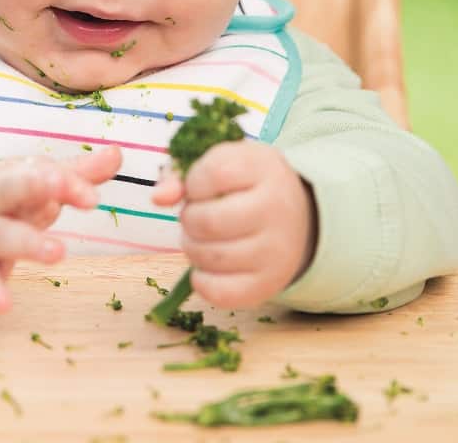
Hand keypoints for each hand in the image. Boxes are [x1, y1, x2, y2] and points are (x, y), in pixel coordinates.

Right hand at [0, 146, 121, 312]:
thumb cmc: (4, 198)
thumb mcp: (34, 181)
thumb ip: (77, 173)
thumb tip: (118, 153)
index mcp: (12, 179)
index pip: (37, 174)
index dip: (64, 183)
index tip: (92, 196)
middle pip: (9, 191)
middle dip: (33, 189)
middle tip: (59, 195)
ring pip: (1, 236)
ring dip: (28, 243)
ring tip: (57, 252)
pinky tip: (2, 305)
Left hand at [150, 140, 316, 307]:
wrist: (297, 217)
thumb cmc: (245, 185)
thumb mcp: (220, 164)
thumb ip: (181, 173)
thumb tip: (159, 197)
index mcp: (263, 168)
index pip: (214, 173)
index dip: (193, 182)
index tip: (199, 187)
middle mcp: (276, 208)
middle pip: (207, 221)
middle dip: (188, 219)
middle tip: (196, 217)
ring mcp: (276, 250)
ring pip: (210, 256)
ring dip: (192, 247)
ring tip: (202, 238)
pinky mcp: (269, 284)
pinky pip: (220, 293)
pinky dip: (202, 281)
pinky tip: (206, 266)